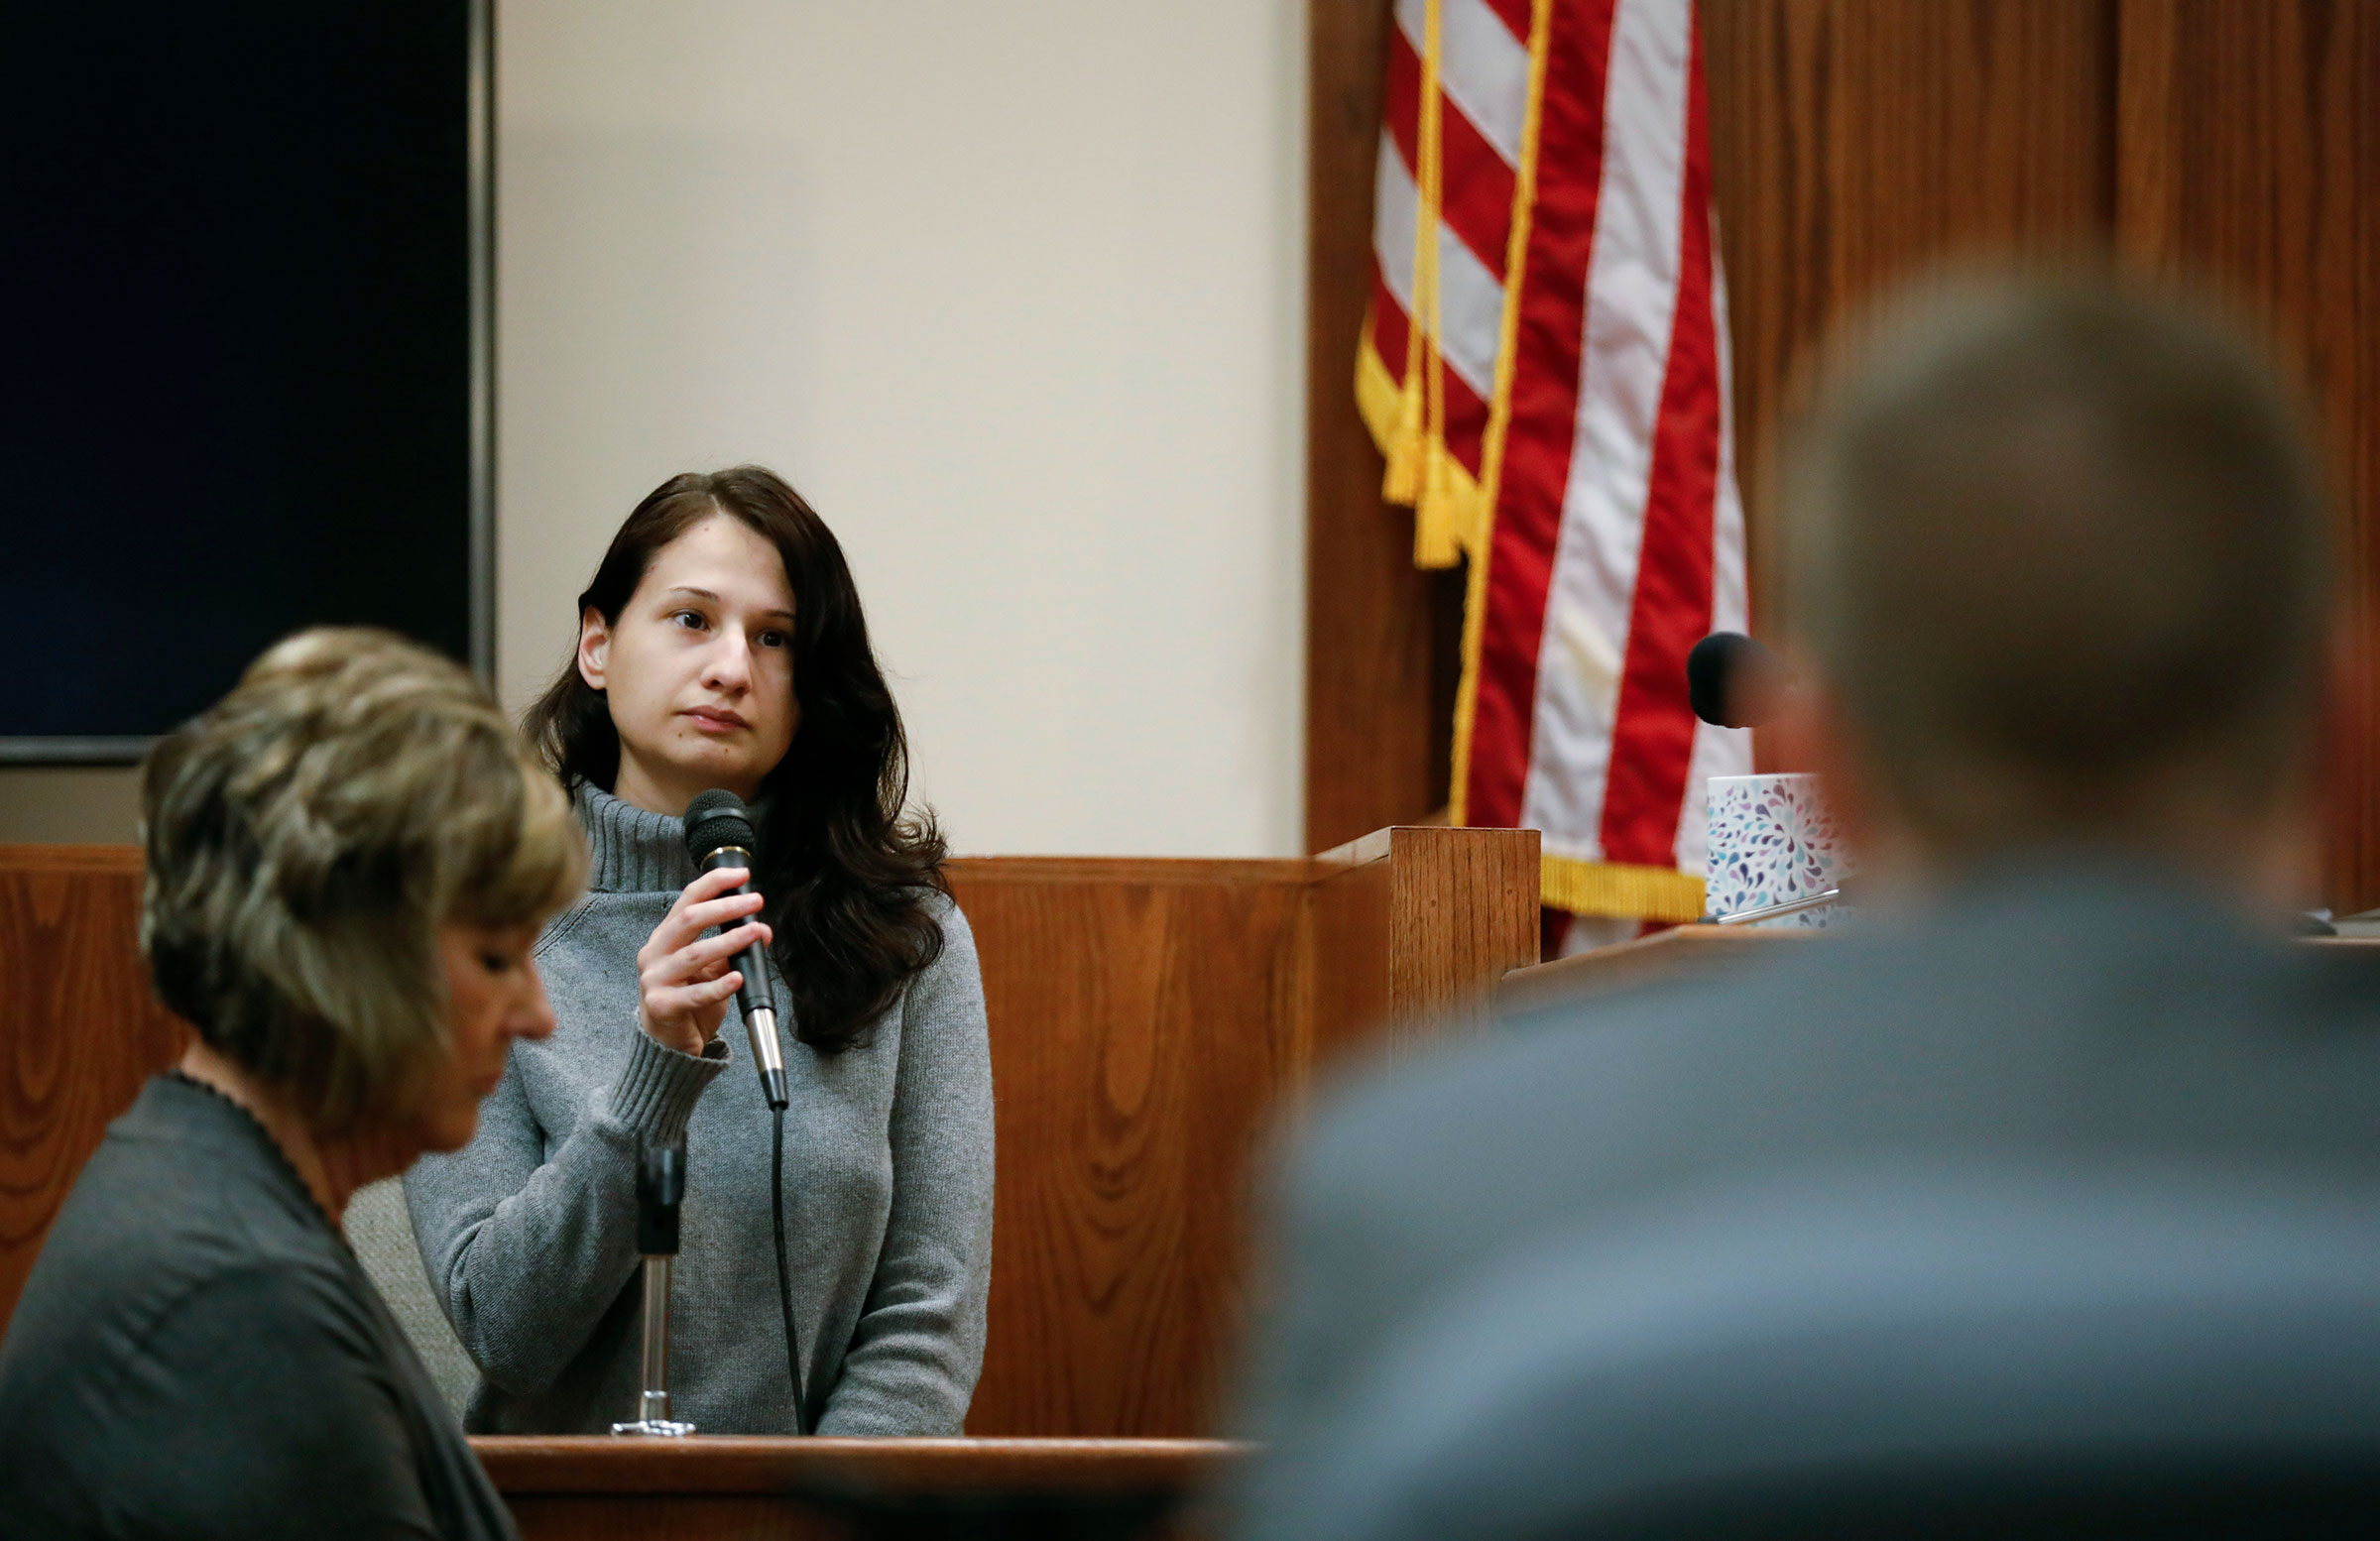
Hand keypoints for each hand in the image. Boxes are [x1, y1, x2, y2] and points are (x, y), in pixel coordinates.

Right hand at [636, 866, 773, 1056]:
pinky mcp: (661, 1006)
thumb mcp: (714, 970)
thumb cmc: (688, 1000)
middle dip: (726, 907)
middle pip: (688, 920)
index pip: (688, 900)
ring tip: (755, 933)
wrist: (667, 1044)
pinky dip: (719, 985)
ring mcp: (654, 979)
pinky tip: (738, 977)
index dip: (714, 883)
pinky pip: (695, 994)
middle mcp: (655, 953)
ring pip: (694, 954)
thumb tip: (763, 929)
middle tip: (755, 902)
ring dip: (729, 941)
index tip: (742, 875)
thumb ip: (734, 948)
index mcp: (665, 937)